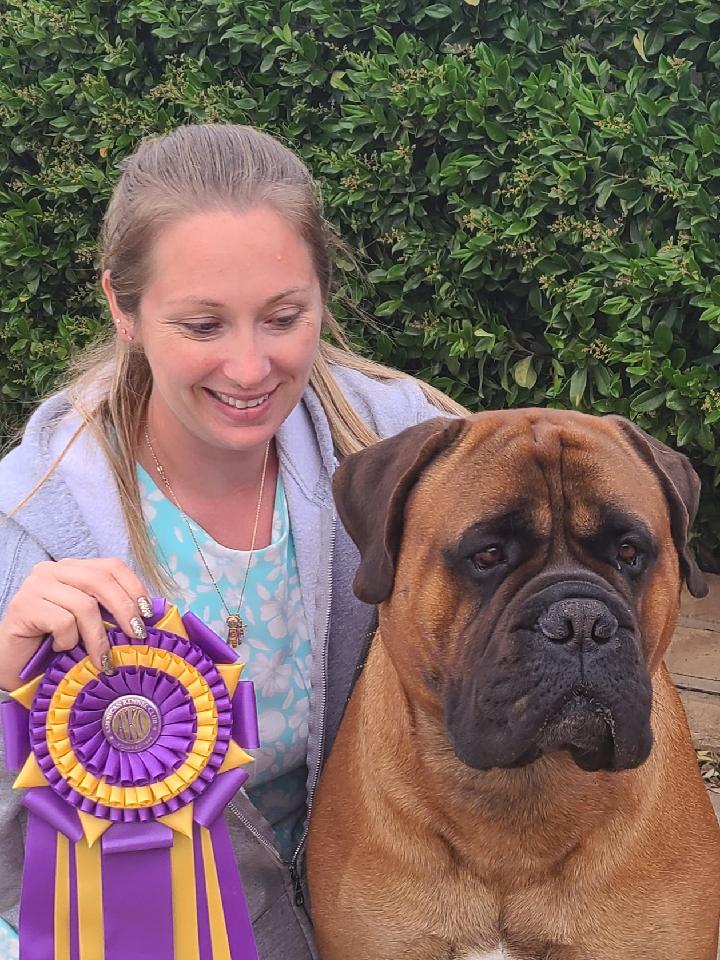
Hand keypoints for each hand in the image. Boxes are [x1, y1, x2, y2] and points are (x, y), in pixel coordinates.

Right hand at [0, 558, 151, 690]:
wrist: (15, 667)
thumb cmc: (56, 646)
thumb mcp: (90, 624)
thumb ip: (111, 611)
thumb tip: (149, 614)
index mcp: (72, 568)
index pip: (111, 566)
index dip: (134, 587)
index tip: (148, 613)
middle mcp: (52, 570)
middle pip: (100, 580)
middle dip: (124, 609)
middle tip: (137, 635)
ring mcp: (35, 585)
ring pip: (84, 605)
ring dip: (98, 637)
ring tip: (101, 659)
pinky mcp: (23, 605)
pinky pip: (62, 622)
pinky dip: (68, 641)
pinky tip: (61, 649)